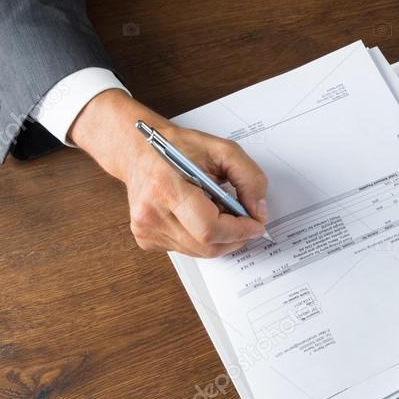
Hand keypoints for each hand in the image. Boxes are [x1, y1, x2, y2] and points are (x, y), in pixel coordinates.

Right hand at [70, 89, 269, 257]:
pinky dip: (203, 238)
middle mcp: (150, 213)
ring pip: (199, 251)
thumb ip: (249, 178)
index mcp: (166, 187)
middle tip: (245, 220)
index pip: (209, 228)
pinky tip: (201, 216)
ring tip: (220, 212)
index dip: (239, 231)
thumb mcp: (223, 150)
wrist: (139, 150)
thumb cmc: (179, 147)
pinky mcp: (146, 238)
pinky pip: (187, 249)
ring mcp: (145, 229)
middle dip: (235, 237)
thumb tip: (259, 212)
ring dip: (220, 238)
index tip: (256, 224)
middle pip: (207, 246)